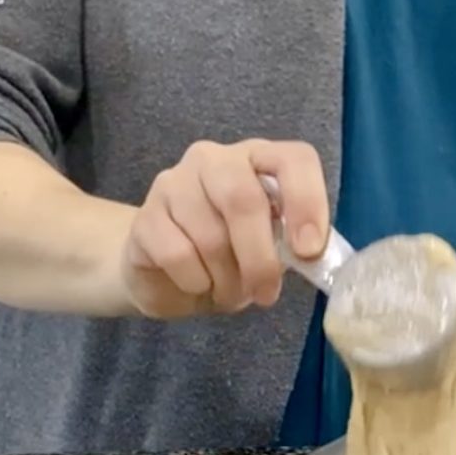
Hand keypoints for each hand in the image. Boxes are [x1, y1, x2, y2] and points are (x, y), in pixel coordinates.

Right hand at [123, 139, 329, 317]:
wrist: (162, 271)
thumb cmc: (227, 256)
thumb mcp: (268, 249)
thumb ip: (290, 244)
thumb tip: (311, 255)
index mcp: (256, 159)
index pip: (292, 160)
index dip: (306, 202)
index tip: (309, 251)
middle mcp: (213, 160)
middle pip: (243, 200)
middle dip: (260, 258)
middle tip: (265, 295)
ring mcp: (173, 184)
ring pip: (210, 237)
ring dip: (226, 279)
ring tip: (227, 290)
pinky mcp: (144, 218)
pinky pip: (178, 256)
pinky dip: (195, 283)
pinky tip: (197, 284)